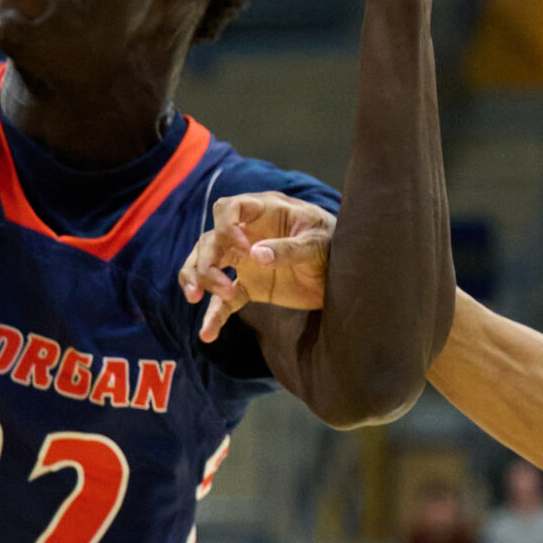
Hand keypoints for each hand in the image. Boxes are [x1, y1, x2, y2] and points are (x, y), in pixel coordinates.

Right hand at [178, 190, 336, 340]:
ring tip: (195, 298)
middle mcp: (248, 234)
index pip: (229, 209)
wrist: (346, 275)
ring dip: (197, 279)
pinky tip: (207, 334)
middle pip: (210, 240)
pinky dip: (214, 316)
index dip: (226, 226)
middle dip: (206, 262)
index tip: (241, 249)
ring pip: (207, 265)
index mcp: (264, 212)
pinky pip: (224, 300)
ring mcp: (245, 261)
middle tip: (221, 287)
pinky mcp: (249, 286)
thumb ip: (289, 249)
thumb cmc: (334, 246)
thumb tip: (255, 256)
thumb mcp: (317, 243)